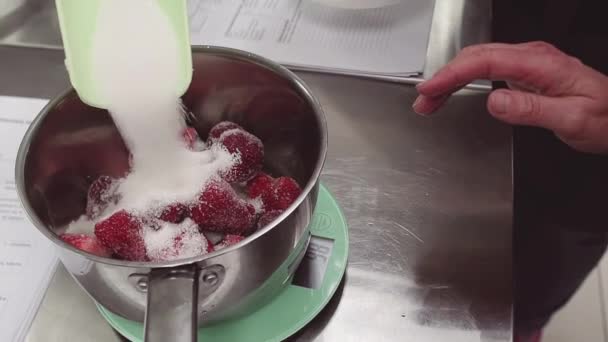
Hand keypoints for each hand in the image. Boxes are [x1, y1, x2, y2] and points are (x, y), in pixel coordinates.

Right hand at [413, 42, 607, 153]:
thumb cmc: (604, 118)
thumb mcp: (572, 120)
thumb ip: (531, 110)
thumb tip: (494, 100)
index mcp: (541, 64)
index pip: (486, 61)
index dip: (453, 74)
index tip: (430, 89)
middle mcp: (532, 57)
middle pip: (476, 57)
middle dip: (443, 77)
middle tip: (422, 101)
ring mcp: (528, 63)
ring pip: (478, 61)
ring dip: (450, 79)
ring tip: (429, 100)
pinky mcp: (525, 72)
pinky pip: (486, 69)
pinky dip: (463, 80)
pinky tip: (453, 91)